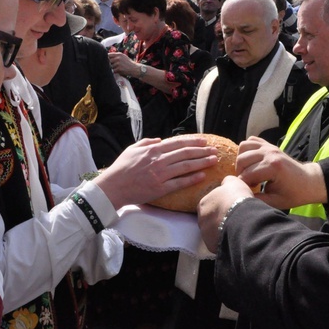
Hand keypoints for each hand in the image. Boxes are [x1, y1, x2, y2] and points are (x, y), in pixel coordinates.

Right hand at [94, 136, 218, 208]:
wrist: (113, 187)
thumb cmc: (121, 168)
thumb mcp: (132, 149)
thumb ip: (147, 142)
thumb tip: (160, 140)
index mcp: (153, 150)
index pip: (178, 143)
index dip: (193, 142)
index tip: (204, 141)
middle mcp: (159, 160)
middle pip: (185, 154)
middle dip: (202, 151)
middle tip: (215, 150)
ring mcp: (160, 175)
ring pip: (186, 166)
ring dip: (202, 162)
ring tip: (213, 160)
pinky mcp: (160, 188)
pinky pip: (180, 183)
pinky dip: (192, 179)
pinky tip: (203, 176)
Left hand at [108, 51, 136, 77]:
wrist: (135, 69)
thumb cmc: (128, 63)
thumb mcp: (123, 57)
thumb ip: (116, 56)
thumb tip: (107, 56)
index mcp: (119, 54)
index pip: (108, 55)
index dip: (106, 58)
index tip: (105, 60)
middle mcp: (118, 58)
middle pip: (108, 60)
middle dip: (108, 63)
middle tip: (108, 66)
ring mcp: (118, 63)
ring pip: (110, 66)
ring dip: (111, 68)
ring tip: (114, 69)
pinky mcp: (119, 69)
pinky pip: (113, 70)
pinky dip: (113, 72)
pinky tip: (116, 72)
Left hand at [197, 176, 252, 252]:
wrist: (243, 219)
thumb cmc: (237, 198)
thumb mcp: (233, 182)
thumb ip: (227, 182)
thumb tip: (225, 183)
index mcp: (203, 204)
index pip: (208, 205)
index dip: (218, 206)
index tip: (228, 206)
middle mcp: (200, 220)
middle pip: (209, 220)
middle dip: (218, 219)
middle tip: (232, 218)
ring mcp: (205, 235)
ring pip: (212, 233)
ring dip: (221, 230)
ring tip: (235, 228)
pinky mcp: (212, 246)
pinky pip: (218, 243)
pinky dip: (224, 241)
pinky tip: (234, 237)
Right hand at [236, 137, 327, 208]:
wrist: (309, 181)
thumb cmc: (294, 193)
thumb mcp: (276, 202)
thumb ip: (257, 200)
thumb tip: (241, 196)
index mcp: (273, 167)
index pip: (246, 175)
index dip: (243, 185)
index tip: (248, 191)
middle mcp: (270, 153)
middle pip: (242, 160)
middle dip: (240, 173)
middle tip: (248, 183)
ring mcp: (269, 146)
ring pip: (243, 147)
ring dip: (241, 160)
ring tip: (248, 172)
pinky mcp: (269, 144)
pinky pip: (251, 140)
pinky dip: (246, 150)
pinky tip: (251, 162)